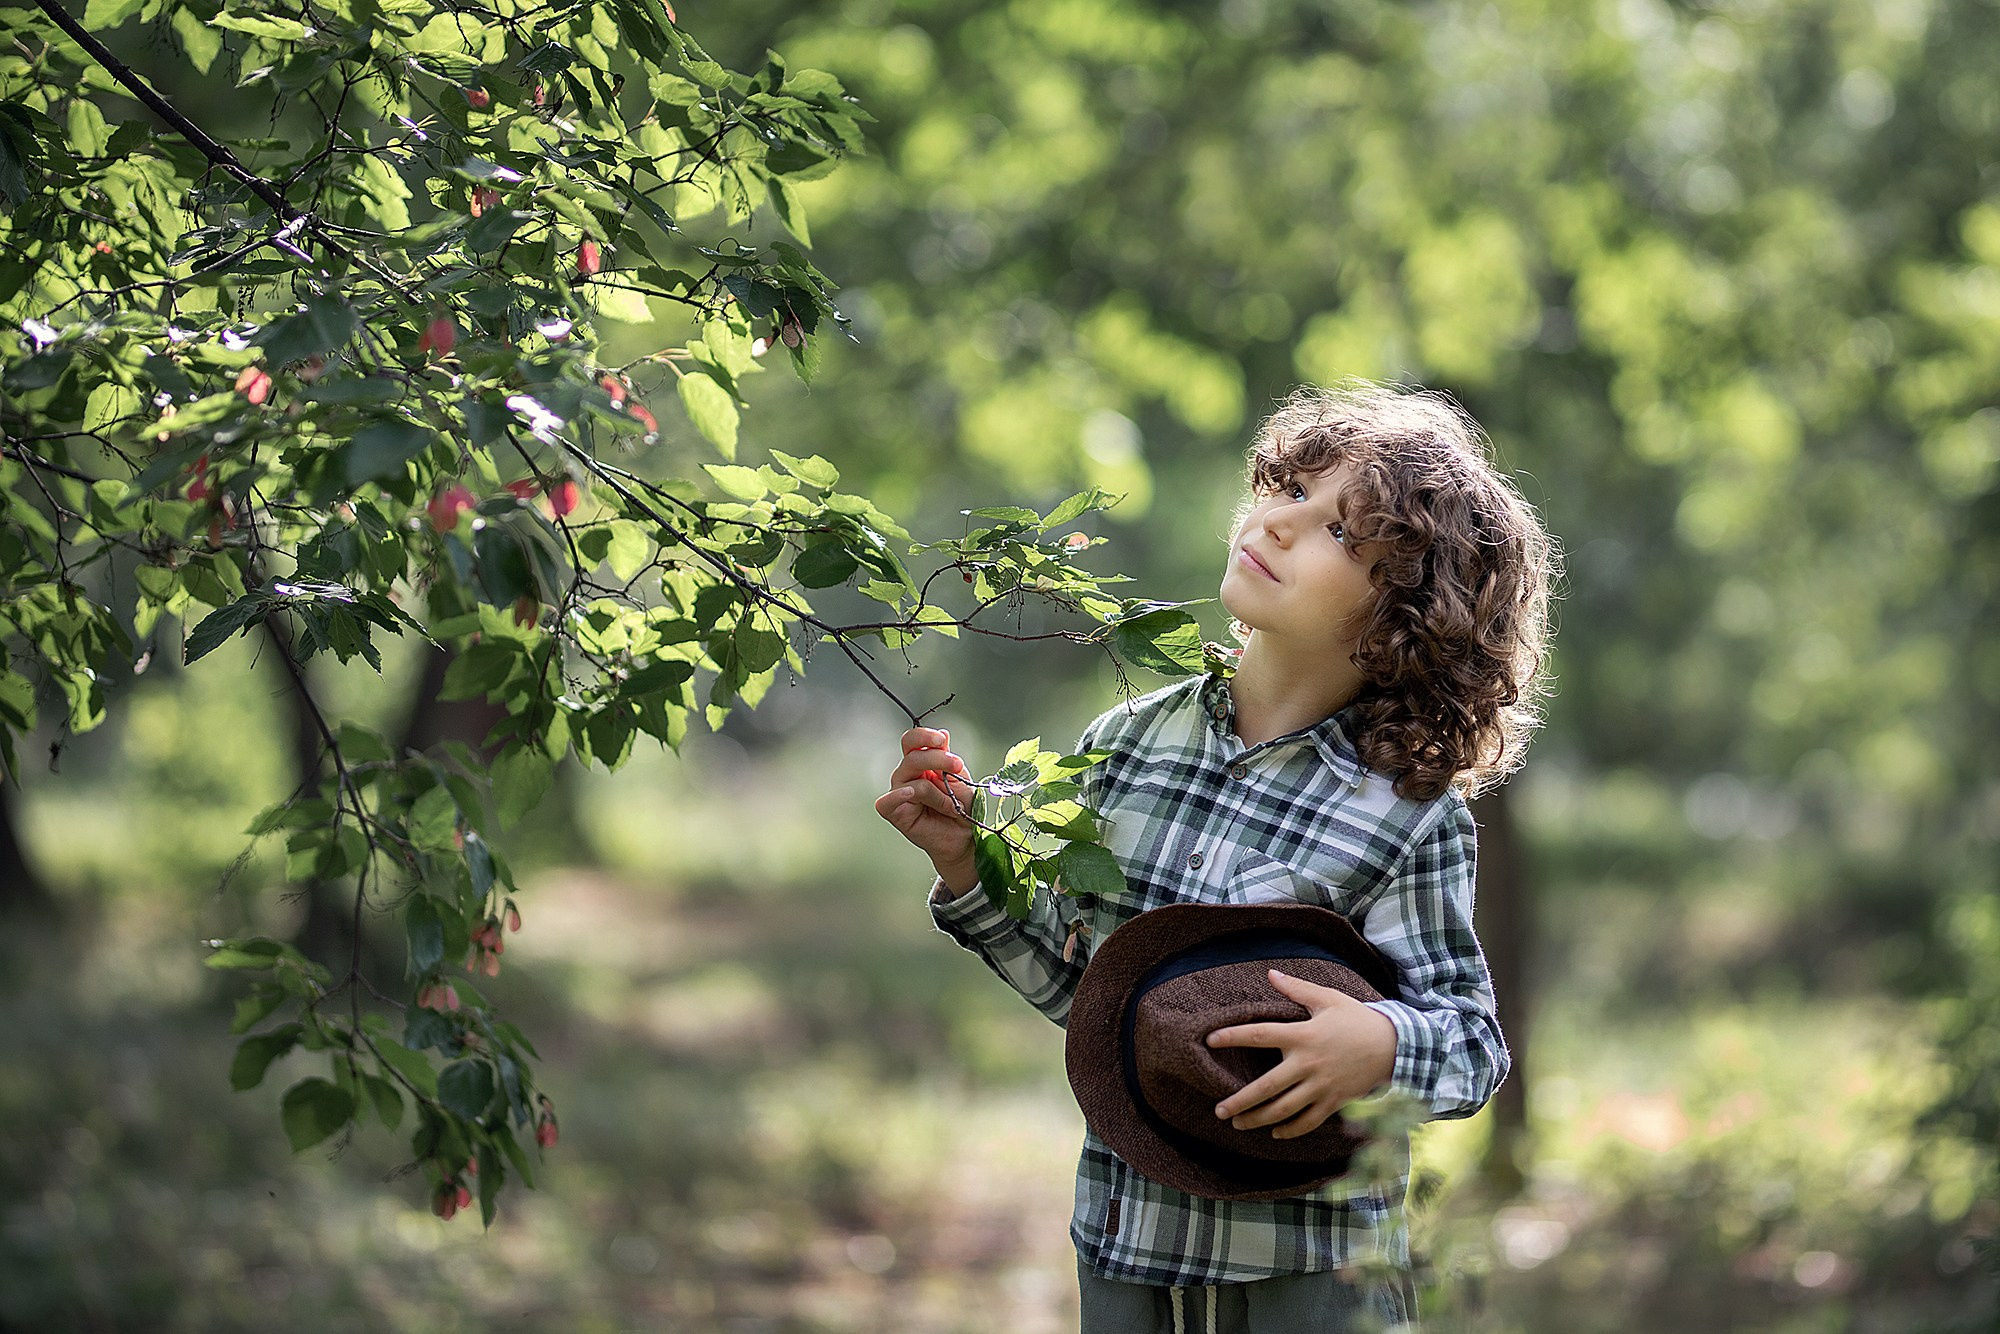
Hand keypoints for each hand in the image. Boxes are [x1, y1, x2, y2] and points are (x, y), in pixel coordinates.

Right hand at [875, 726, 978, 883]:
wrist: (965, 837)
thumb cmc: (962, 807)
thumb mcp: (959, 778)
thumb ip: (947, 757)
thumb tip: (942, 734)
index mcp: (921, 763)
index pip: (912, 741)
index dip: (924, 737)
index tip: (942, 741)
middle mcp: (907, 776)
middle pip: (912, 757)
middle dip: (937, 759)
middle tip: (957, 767)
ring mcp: (899, 794)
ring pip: (910, 780)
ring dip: (937, 792)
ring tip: (952, 806)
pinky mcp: (894, 813)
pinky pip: (887, 801)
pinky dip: (898, 796)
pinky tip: (910, 794)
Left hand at [1205, 970, 1397, 1138]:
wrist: (1394, 1046)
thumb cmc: (1357, 1019)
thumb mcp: (1328, 999)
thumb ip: (1297, 989)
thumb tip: (1271, 974)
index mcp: (1303, 1035)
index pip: (1259, 1035)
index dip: (1233, 1036)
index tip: (1210, 1040)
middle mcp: (1308, 1064)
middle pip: (1267, 1087)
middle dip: (1240, 1101)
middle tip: (1219, 1111)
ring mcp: (1321, 1086)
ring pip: (1284, 1109)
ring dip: (1259, 1119)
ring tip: (1239, 1124)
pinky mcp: (1334, 1102)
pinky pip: (1309, 1121)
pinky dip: (1291, 1130)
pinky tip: (1275, 1132)